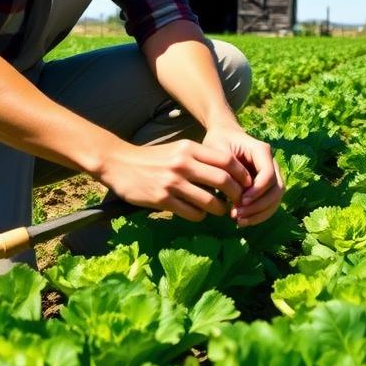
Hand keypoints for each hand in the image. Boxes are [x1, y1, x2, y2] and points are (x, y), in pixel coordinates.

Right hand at [99, 138, 252, 222]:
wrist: (119, 164)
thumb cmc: (153, 158)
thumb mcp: (178, 149)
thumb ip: (200, 158)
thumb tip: (227, 174)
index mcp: (190, 149)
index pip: (226, 160)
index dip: (241, 174)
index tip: (246, 183)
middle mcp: (183, 164)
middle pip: (223, 180)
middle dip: (236, 194)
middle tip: (239, 201)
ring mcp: (173, 182)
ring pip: (210, 201)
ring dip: (220, 209)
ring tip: (221, 211)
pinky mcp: (162, 199)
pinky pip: (191, 213)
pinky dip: (200, 216)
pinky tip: (199, 214)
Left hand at [203, 118, 284, 226]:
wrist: (222, 135)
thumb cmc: (218, 141)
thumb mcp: (218, 150)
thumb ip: (229, 169)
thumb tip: (238, 193)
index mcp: (261, 151)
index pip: (268, 174)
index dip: (257, 191)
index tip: (240, 202)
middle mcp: (271, 162)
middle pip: (277, 189)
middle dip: (259, 206)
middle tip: (238, 215)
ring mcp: (271, 173)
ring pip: (276, 198)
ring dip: (260, 213)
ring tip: (240, 221)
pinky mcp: (266, 184)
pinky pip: (269, 202)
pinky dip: (259, 214)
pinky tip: (243, 221)